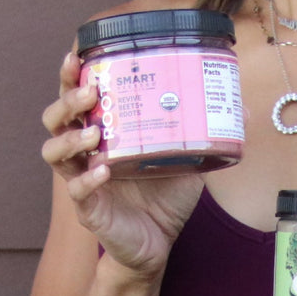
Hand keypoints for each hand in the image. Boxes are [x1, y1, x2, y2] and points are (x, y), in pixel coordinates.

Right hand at [40, 50, 203, 277]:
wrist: (160, 242)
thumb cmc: (165, 197)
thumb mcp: (189, 158)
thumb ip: (207, 133)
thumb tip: (242, 108)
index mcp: (106, 132)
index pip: (77, 98)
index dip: (71, 76)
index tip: (77, 53)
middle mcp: (87, 152)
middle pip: (55, 118)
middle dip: (68, 100)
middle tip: (91, 92)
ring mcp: (84, 179)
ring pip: (54, 153)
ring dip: (71, 138)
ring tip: (95, 132)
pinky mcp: (89, 208)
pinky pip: (78, 191)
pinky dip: (88, 180)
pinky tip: (103, 171)